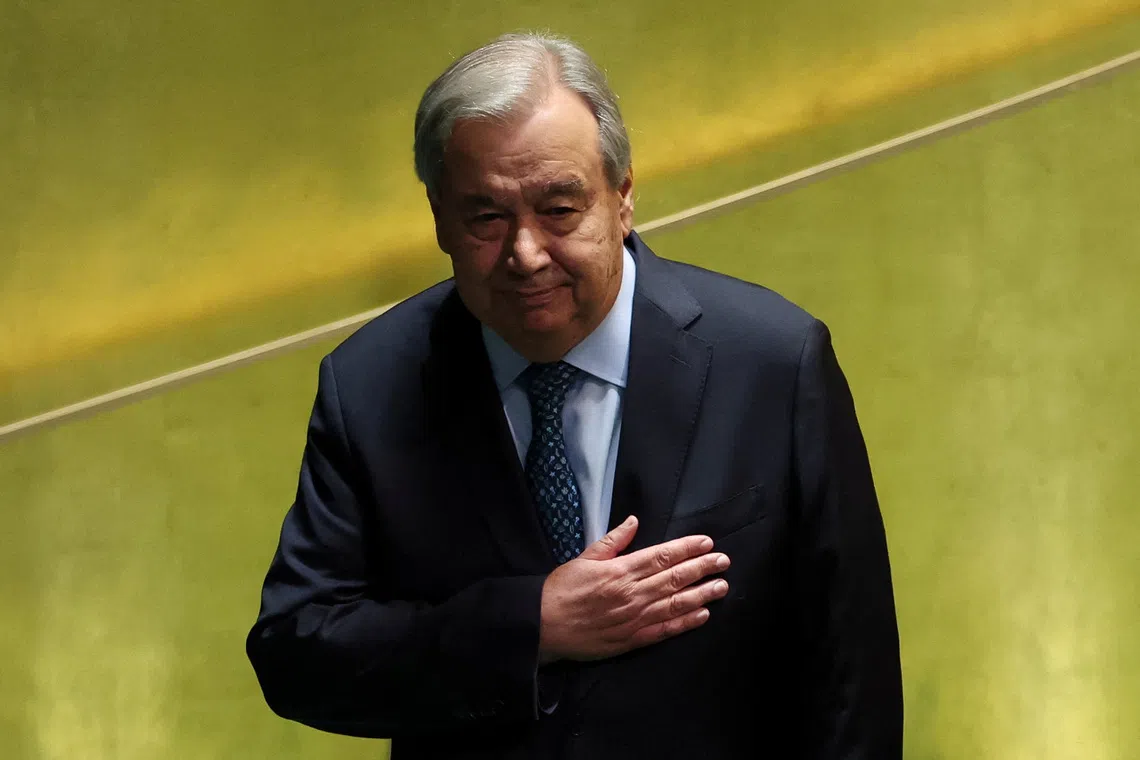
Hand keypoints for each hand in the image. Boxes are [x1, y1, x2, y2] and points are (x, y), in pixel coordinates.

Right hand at [538, 516, 730, 663]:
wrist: (543, 626)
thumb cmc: (561, 590)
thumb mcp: (584, 558)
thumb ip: (612, 541)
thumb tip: (633, 521)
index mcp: (620, 571)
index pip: (662, 556)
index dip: (687, 548)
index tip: (707, 542)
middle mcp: (632, 594)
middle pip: (675, 578)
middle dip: (702, 568)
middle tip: (724, 561)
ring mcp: (634, 618)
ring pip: (676, 604)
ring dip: (702, 594)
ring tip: (721, 586)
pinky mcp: (632, 639)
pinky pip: (665, 630)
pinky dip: (685, 623)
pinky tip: (702, 615)